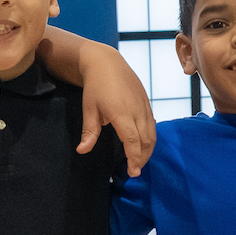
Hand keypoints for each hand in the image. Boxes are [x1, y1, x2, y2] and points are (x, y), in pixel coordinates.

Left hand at [76, 47, 156, 176]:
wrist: (107, 63)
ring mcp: (144, 106)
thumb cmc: (96, 86)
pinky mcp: (147, 103)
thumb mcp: (89, 109)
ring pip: (152, 133)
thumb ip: (89, 132)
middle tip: (135, 171)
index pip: (133, 140)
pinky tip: (143, 145)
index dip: (134, 157)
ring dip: (148, 150)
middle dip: (142, 158)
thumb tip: (82, 151)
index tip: (132, 171)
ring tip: (139, 161)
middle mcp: (137, 110)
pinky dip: (150, 138)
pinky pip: (153, 124)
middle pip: (146, 140)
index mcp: (121, 112)